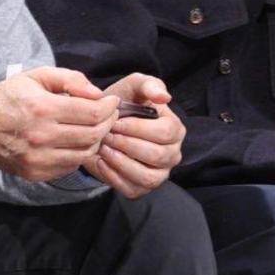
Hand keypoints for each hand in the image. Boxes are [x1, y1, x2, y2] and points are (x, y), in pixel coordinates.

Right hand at [0, 66, 118, 182]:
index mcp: (42, 108)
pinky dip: (78, 154)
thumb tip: (98, 94)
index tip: (111, 102)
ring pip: (85, 153)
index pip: (93, 113)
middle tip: (108, 115)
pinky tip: (74, 142)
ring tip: (93, 128)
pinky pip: (70, 166)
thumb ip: (70, 79)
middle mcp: (41, 136)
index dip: (110, 107)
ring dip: (96, 140)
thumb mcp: (36, 76)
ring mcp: (38, 157)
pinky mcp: (35, 172)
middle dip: (107, 123)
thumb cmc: (8, 98)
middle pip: (93, 135)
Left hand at [85, 73, 184, 198]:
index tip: (115, 122)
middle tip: (106, 136)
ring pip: (147, 177)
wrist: (99, 124)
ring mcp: (159, 173)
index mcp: (174, 129)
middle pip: (157, 155)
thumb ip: (149, 85)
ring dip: (122, 163)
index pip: (165, 132)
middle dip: (127, 144)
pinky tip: (100, 162)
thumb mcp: (133, 87)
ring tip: (103, 149)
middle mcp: (172, 153)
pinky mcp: (141, 188)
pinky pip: (132, 189)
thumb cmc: (121, 104)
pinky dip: (114, 178)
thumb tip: (164, 97)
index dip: (138, 128)